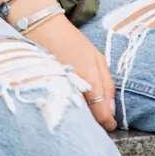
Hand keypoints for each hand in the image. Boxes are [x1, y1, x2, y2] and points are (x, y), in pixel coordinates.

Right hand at [26, 14, 116, 130]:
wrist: (42, 29)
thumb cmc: (72, 41)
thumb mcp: (97, 57)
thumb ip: (107, 84)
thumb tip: (112, 110)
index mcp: (90, 81)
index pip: (101, 115)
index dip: (108, 124)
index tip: (111, 126)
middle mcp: (74, 90)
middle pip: (87, 120)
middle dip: (95, 124)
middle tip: (99, 122)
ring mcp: (58, 94)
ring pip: (73, 118)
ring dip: (81, 120)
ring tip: (84, 116)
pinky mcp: (45, 94)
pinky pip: (60, 110)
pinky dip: (67, 112)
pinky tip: (68, 108)